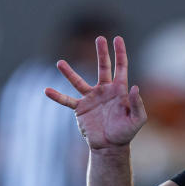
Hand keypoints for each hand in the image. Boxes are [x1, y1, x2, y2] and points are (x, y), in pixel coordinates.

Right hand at [45, 36, 146, 150]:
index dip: (120, 53)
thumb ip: (137, 104)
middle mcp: (104, 90)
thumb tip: (135, 87)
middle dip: (102, 53)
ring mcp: (91, 98)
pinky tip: (47, 90)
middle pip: (103, 67)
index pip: (120, 67)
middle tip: (99, 38)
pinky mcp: (81, 108)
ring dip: (69, 73)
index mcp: (119, 90)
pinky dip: (57, 96)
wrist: (110, 146)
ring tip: (59, 63)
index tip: (117, 38)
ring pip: (78, 81)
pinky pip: (67, 100)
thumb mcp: (137, 120)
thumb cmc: (126, 133)